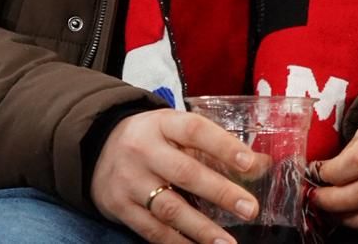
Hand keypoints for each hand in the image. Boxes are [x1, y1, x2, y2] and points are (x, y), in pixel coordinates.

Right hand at [91, 108, 266, 243]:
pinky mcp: (119, 207)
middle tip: (249, 208)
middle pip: (185, 173)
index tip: (250, 164)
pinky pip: (150, 229)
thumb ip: (216, 146)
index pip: (196, 131)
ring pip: (168, 208)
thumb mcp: (178, 129)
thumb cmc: (153, 138)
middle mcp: (144, 151)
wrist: (96, 146)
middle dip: (220, 192)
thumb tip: (262, 164)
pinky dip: (175, 241)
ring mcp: (130, 181)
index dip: (224, 146)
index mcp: (163, 124)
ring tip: (227, 243)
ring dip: (201, 228)